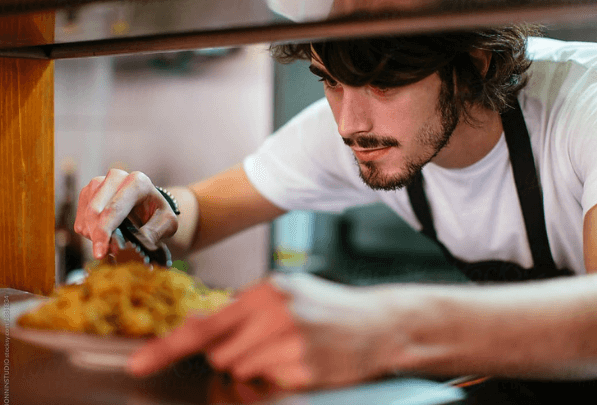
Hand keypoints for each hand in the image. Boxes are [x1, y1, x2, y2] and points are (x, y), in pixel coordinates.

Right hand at [74, 169, 178, 258]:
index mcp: (138, 181)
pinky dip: (90, 234)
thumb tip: (132, 248)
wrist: (149, 205)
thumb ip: (153, 234)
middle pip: (95, 212)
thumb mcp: (166, 224)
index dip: (105, 232)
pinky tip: (106, 235)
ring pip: (85, 217)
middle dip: (98, 237)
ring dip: (95, 236)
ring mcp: (98, 183)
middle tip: (107, 255)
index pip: (115, 208)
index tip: (101, 253)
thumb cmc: (158, 214)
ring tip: (113, 243)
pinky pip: (80, 221)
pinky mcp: (87, 193)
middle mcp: (116, 176)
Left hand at [127, 273, 399, 389]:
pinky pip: (269, 383)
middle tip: (265, 340)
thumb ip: (245, 309)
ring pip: (240, 370)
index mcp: (265, 292)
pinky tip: (303, 359)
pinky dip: (279, 376)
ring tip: (288, 348)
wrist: (379, 323)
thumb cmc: (329, 306)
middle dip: (234, 352)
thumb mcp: (287, 292)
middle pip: (219, 354)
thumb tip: (204, 331)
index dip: (165, 349)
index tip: (138, 365)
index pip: (204, 326)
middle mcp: (274, 315)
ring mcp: (290, 345)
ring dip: (256, 365)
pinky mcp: (304, 370)